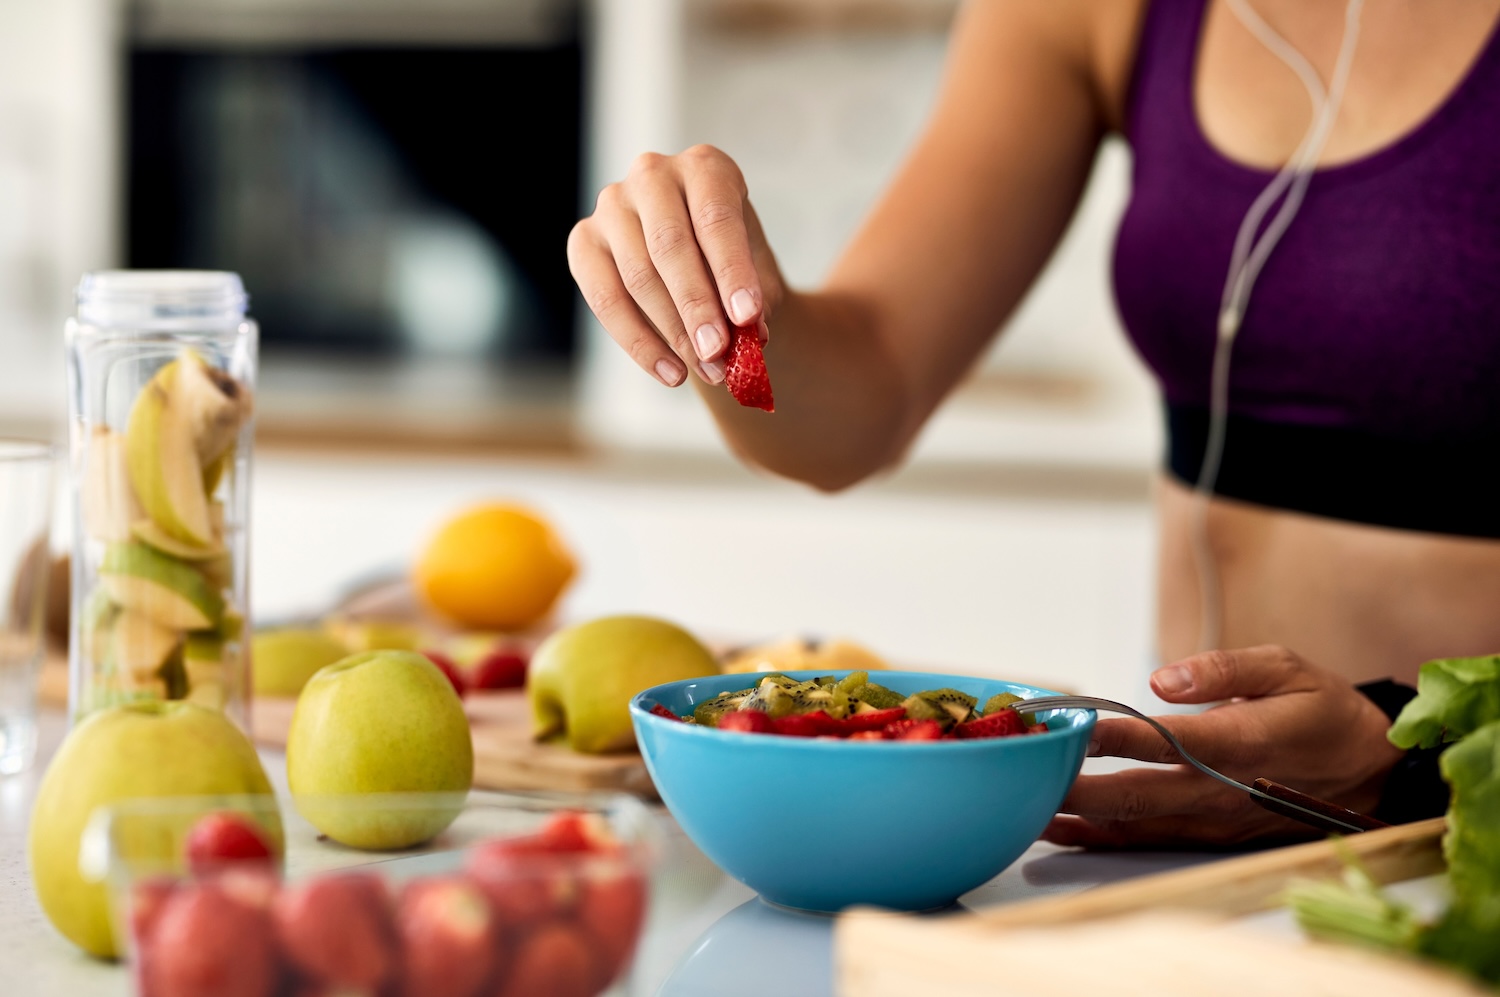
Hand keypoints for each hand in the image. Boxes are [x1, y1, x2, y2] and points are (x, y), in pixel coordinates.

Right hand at [566, 145, 785, 388]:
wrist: (704, 273)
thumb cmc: (735, 270)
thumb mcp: (758, 278)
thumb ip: (756, 301)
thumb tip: (751, 337)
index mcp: (706, 167)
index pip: (716, 218)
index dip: (732, 270)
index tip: (748, 317)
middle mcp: (653, 174)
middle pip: (670, 245)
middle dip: (697, 307)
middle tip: (719, 354)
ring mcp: (612, 205)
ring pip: (638, 276)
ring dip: (674, 333)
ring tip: (709, 372)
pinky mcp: (583, 242)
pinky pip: (606, 299)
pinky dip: (640, 343)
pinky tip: (672, 373)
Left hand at [1043, 645, 1403, 848]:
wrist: (1372, 773)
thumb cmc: (1324, 711)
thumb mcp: (1286, 667)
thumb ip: (1223, 668)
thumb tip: (1161, 678)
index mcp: (1243, 742)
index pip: (1170, 740)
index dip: (1119, 736)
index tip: (1074, 725)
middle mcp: (1225, 789)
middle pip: (1140, 794)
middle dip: (1078, 787)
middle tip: (1028, 773)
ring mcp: (1217, 820)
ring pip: (1138, 824)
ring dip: (1081, 815)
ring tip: (1025, 802)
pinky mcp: (1212, 836)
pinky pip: (1149, 839)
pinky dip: (1103, 835)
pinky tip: (1061, 827)